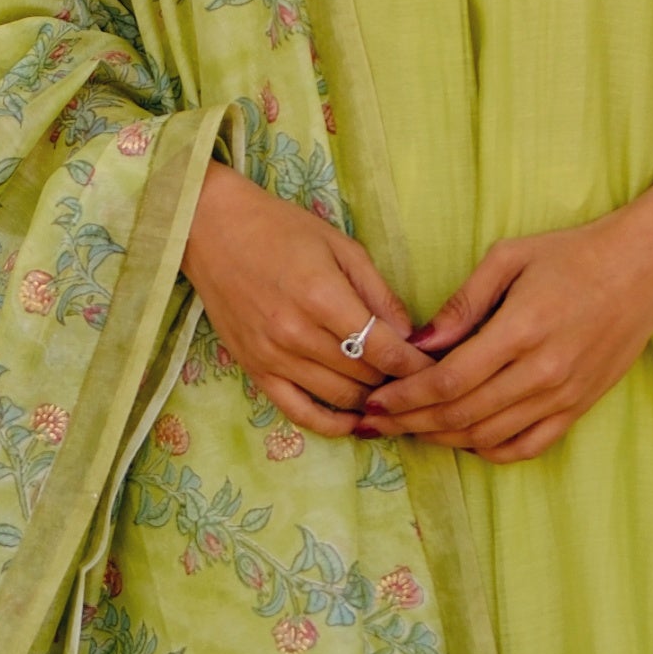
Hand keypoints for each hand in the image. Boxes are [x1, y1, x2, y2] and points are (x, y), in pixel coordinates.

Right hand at [179, 165, 429, 439]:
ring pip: (340, 399)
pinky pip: (299, 413)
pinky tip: (356, 422)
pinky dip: (332, 424)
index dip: (418, 365)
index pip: (385, 350)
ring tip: (395, 395)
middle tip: (422, 380)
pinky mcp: (255, 370)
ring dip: (372, 401)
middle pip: (366, 378)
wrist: (211, 230)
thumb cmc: (280, 229)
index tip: (440, 368)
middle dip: (400, 381)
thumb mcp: (341, 246)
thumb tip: (411, 336)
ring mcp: (273, 357)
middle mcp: (296, 334)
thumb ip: (378, 292)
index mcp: (322, 297)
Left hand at [357, 213, 652, 458]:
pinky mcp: (579, 408)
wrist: (643, 269)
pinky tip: (464, 439)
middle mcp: (543, 372)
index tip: (375, 402)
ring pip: (489, 437)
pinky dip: (489, 450)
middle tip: (375, 423)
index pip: (448, 381)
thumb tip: (417, 345)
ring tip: (410, 430)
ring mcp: (564, 395)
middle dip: (410, 423)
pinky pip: (527, 447)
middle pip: (461, 415)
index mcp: (521, 330)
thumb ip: (461, 305)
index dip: (405, 398)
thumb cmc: (571, 254)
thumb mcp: (508, 258)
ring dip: (442, 439)